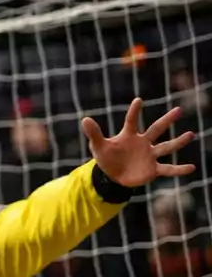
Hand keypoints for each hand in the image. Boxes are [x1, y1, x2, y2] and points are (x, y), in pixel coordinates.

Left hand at [82, 98, 196, 187]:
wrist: (112, 176)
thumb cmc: (107, 158)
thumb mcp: (99, 146)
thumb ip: (94, 134)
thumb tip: (85, 119)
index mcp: (129, 136)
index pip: (131, 121)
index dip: (134, 112)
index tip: (138, 100)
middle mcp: (143, 143)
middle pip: (156, 129)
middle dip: (167, 120)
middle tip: (179, 110)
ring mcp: (149, 155)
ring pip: (166, 147)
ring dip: (178, 142)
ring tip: (190, 134)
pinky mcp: (153, 169)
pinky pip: (168, 169)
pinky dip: (179, 169)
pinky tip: (192, 168)